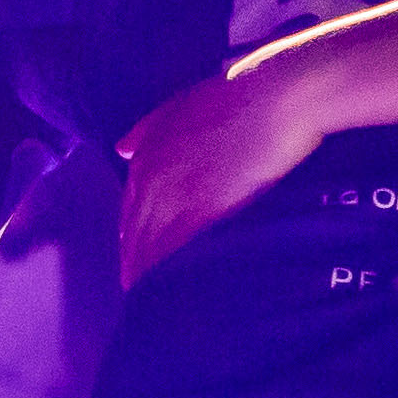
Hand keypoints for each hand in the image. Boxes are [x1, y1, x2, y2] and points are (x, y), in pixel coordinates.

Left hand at [115, 60, 319, 276]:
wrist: (275, 96)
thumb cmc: (237, 95)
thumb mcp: (182, 102)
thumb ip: (148, 128)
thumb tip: (121, 150)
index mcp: (147, 153)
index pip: (130, 206)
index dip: (130, 234)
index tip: (132, 256)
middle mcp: (152, 174)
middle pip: (134, 230)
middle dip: (132, 260)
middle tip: (136, 288)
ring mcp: (175, 192)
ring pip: (149, 243)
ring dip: (145, 273)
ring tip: (148, 301)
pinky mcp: (203, 206)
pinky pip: (176, 247)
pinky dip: (168, 271)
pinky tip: (169, 290)